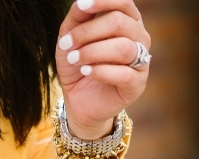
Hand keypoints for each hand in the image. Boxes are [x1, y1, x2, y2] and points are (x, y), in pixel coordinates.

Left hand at [56, 0, 150, 139]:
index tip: (82, 7)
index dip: (103, 1)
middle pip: (119, 23)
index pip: (123, 2)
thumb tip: (82, 2)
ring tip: (75, 60)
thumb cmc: (78, 64)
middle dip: (88, 32)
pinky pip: (124, 74)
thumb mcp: (70, 37)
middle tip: (66, 45)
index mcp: (127, 20)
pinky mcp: (137, 84)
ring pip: (124, 48)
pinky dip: (101, 72)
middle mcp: (139, 37)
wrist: (78, 99)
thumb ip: (78, 17)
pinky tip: (87, 72)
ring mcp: (141, 60)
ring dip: (93, 52)